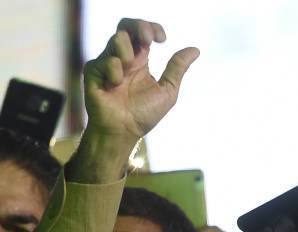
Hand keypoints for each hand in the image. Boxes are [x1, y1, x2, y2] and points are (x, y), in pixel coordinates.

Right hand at [67, 18, 198, 182]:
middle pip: (126, 25)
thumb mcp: (167, 90)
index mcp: (140, 60)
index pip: (142, 31)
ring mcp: (107, 63)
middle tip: (149, 40)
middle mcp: (123, 58)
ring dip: (129, 51)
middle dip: (139, 26)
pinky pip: (107, 61)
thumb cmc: (144, 114)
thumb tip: (195, 50)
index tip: (162, 39)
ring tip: (131, 69)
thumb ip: (177, 68)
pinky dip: (116, 71)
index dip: (152, 27)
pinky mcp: (93, 72)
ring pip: (117, 38)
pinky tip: (115, 86)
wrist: (124, 131)